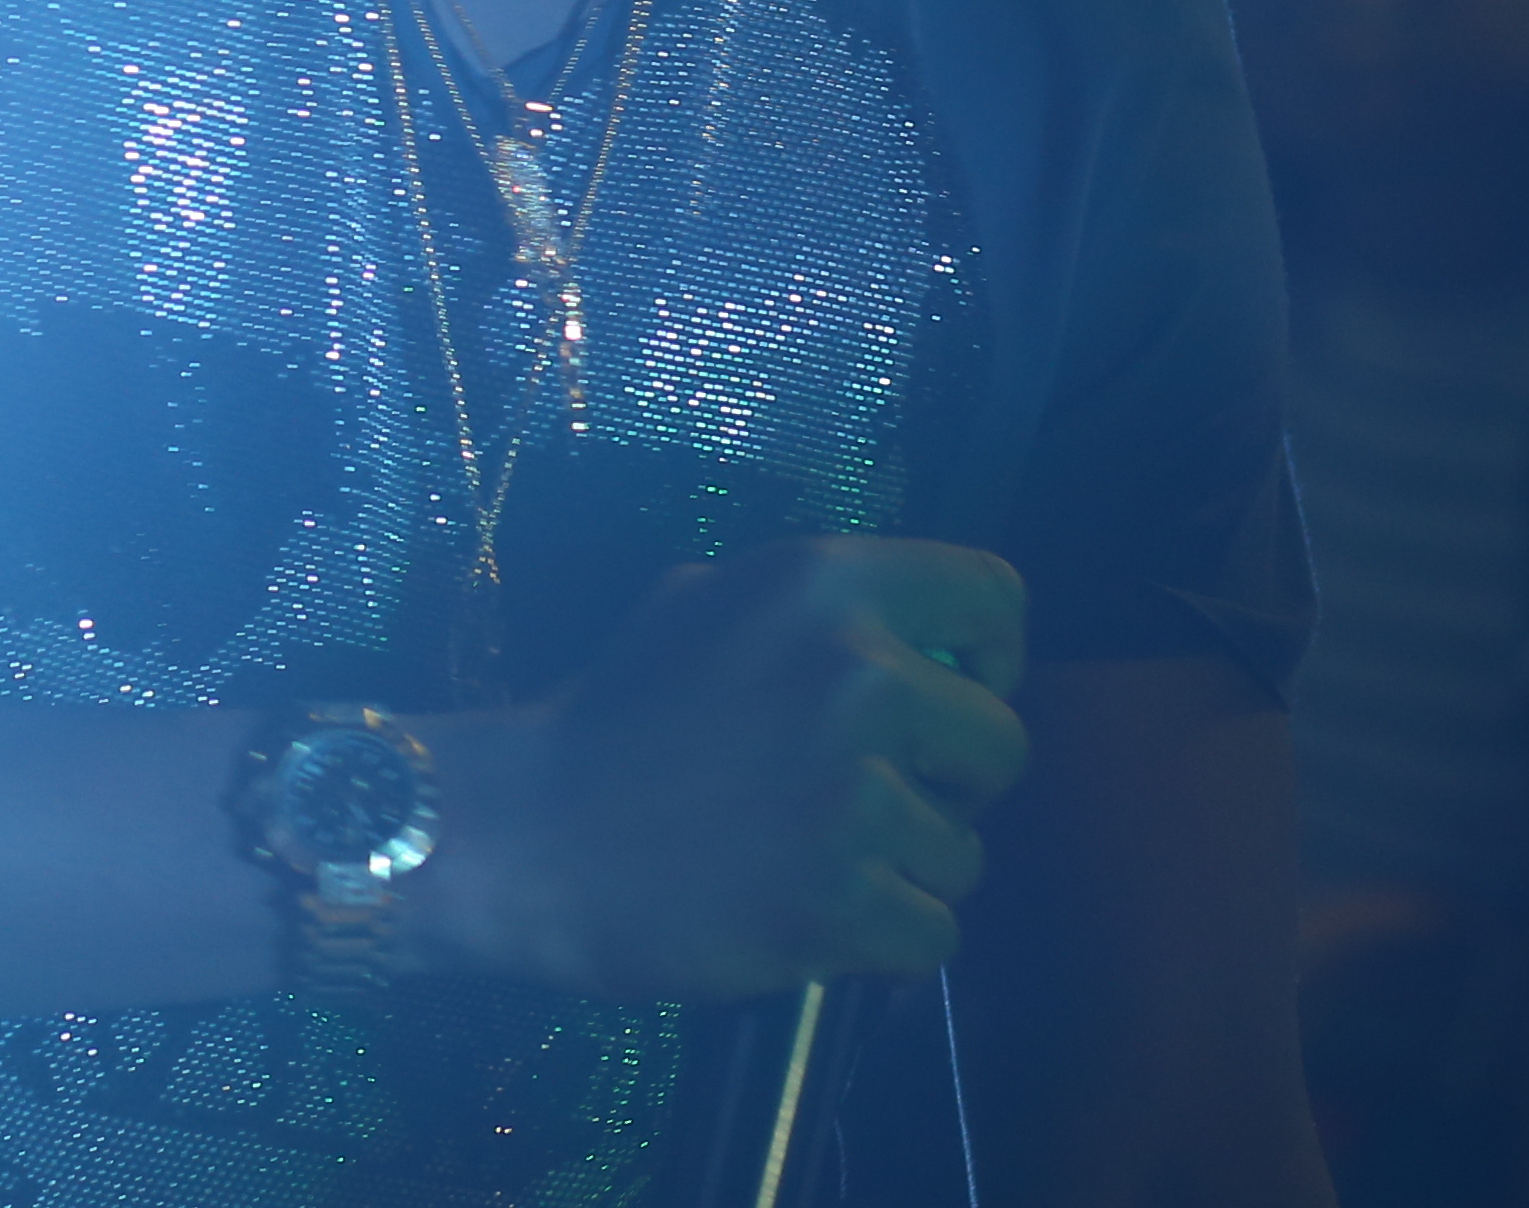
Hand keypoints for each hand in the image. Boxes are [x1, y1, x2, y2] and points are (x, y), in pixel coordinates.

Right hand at [404, 535, 1030, 998]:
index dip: (990, 660)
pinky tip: (820, 923)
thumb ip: (812, 611)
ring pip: (967, 854)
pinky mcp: (840, 899)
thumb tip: (915, 637)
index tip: (951, 702)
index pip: (998, 599)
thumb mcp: (701, 603)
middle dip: (953, 788)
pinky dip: (888, 945)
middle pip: (1003, 745)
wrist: (524, 836)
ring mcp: (853, 791)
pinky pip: (936, 935)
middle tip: (877, 808)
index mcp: (828, 584)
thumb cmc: (609, 719)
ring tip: (824, 867)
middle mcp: (859, 671)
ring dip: (909, 873)